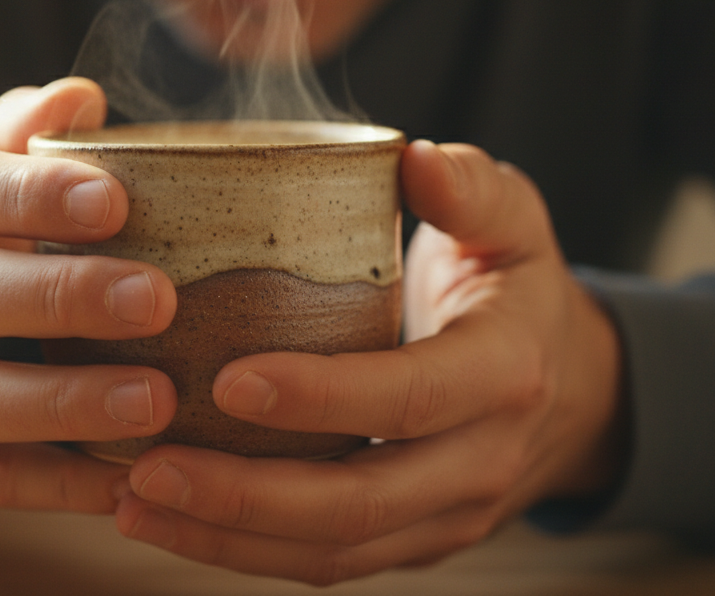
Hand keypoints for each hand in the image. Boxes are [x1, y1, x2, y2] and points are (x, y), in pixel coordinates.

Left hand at [112, 140, 624, 583]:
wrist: (579, 394)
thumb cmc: (521, 292)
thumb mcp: (515, 226)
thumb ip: (471, 190)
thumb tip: (418, 160)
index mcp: (503, 373)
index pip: (410, 397)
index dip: (321, 398)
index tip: (227, 378)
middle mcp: (479, 461)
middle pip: (360, 504)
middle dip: (246, 495)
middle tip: (150, 467)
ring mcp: (448, 516)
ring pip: (336, 550)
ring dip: (229, 538)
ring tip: (136, 502)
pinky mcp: (415, 542)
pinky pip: (329, 562)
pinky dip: (245, 552)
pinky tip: (172, 521)